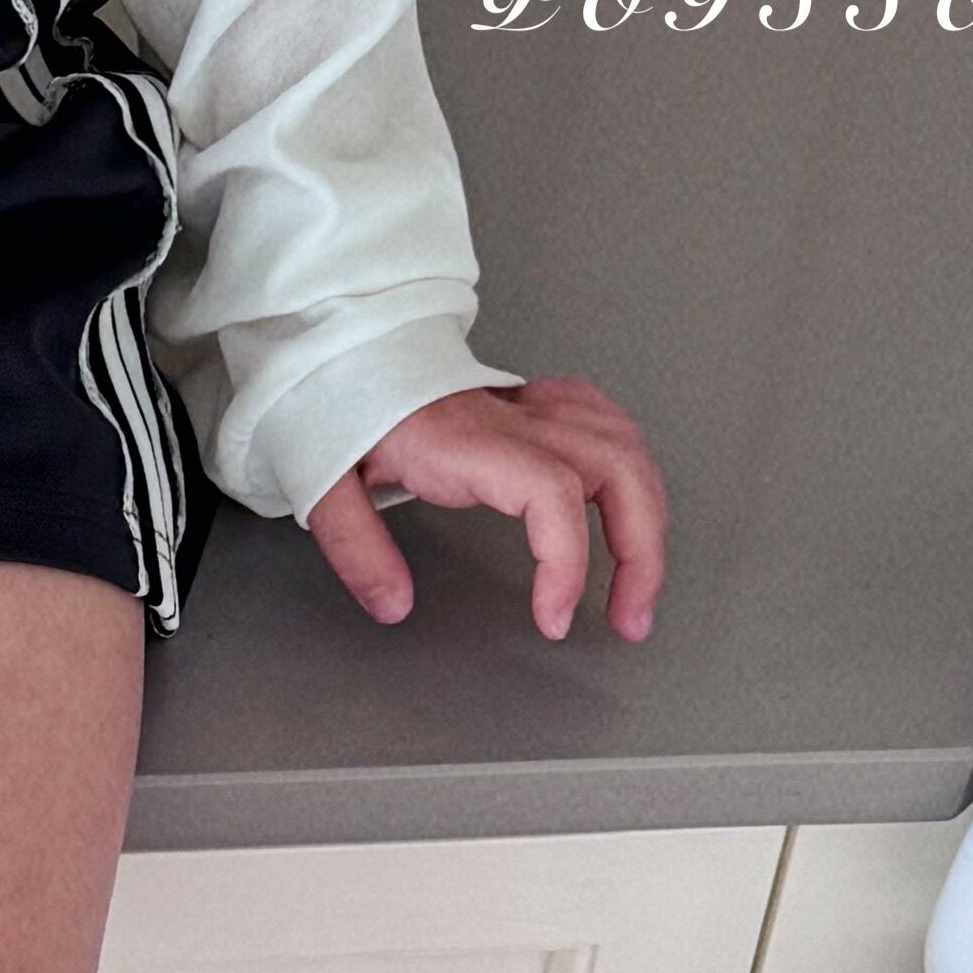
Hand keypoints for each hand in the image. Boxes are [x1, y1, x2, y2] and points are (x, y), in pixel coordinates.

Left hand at [306, 379, 666, 641]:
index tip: (555, 618)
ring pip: (627, 447)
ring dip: (648, 519)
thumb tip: (393, 605)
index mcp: (464, 439)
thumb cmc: (338, 409)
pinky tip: (627, 508)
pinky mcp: (537, 401)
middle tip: (628, 619)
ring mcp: (531, 404)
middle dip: (640, 553)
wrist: (343, 353)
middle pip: (617, 469)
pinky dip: (631, 472)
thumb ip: (356, 548)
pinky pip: (608, 425)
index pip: (550, 491)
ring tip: (637, 584)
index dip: (567, 560)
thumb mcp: (324, 482)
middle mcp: (512, 417)